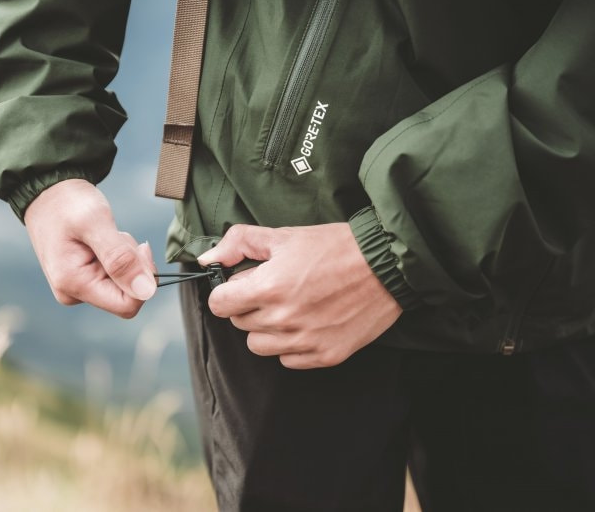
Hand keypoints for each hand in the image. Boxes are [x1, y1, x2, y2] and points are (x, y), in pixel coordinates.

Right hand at [24, 179, 155, 317]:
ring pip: (124, 285)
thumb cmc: (68, 203)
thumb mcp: (96, 222)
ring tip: (106, 234)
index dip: (143, 279)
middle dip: (133, 265)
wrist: (47, 192)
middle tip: (117, 236)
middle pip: (127, 295)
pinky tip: (103, 240)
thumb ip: (121, 257)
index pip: (128, 305)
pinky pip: (115, 277)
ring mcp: (77, 288)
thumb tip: (146, 290)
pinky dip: (118, 257)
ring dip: (126, 258)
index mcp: (73, 284)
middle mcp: (73, 293)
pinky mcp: (83, 280)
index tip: (141, 247)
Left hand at [197, 223, 400, 368]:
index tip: (240, 286)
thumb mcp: (283, 235)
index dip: (227, 292)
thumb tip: (208, 259)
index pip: (219, 305)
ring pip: (259, 346)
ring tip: (290, 306)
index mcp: (267, 288)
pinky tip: (307, 322)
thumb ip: (239, 243)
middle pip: (239, 324)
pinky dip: (290, 344)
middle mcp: (282, 319)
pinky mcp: (325, 355)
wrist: (386, 265)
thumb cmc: (335, 247)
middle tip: (274, 288)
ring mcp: (304, 341)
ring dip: (266, 328)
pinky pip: (287, 359)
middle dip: (249, 306)